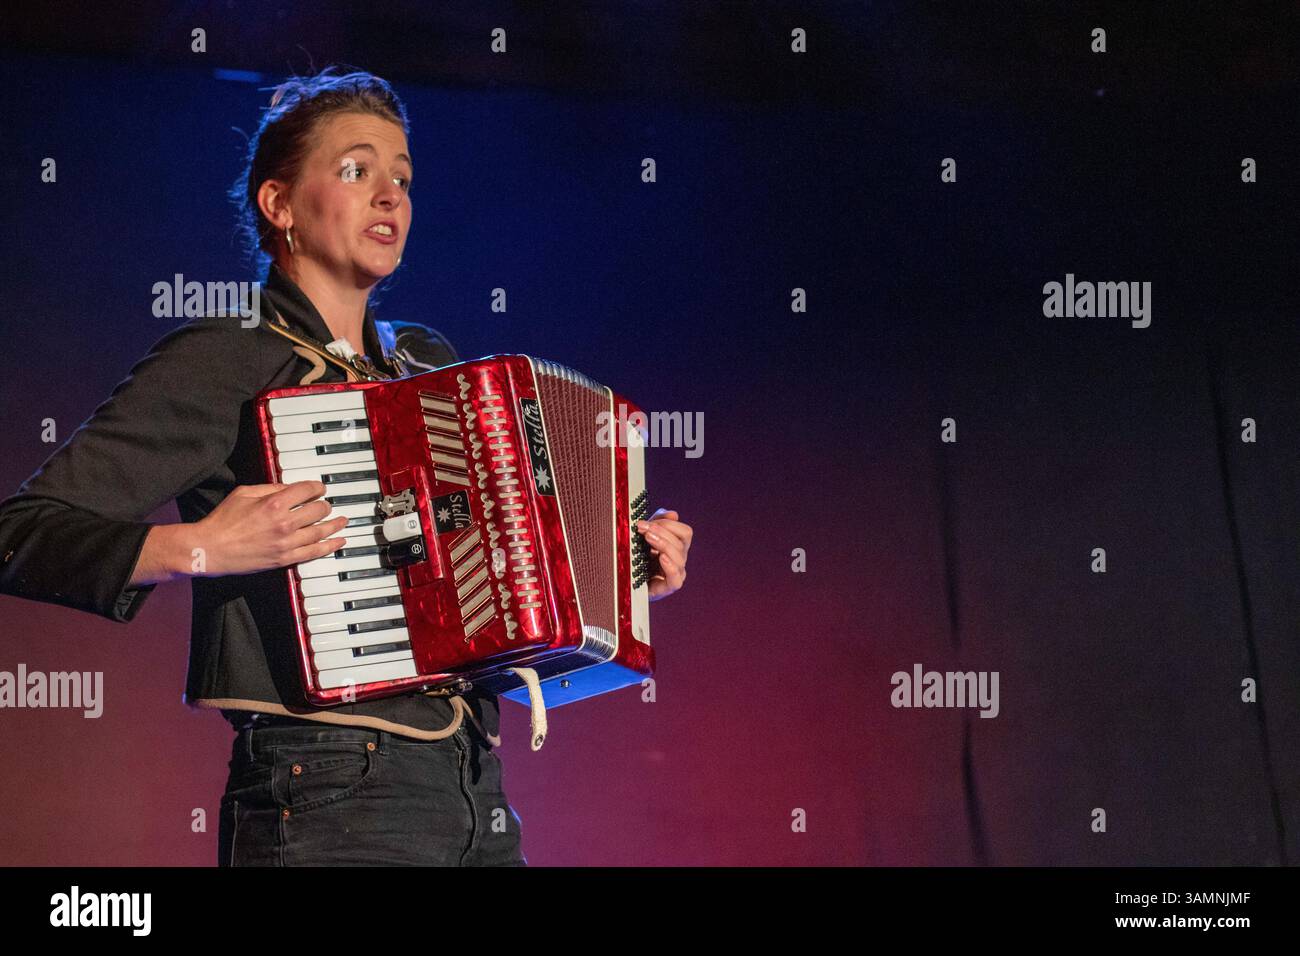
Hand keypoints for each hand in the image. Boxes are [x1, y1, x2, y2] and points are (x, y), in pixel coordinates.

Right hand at [187, 481, 348, 576]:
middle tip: (326, 505)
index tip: (319, 488)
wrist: (210, 549)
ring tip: (343, 521)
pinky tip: (338, 541)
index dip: (317, 488)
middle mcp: (284, 523)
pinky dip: (329, 546)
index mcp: (274, 503)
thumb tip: (290, 488)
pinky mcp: (284, 559)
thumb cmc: (223, 520)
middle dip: (324, 505)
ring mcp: (286, 543)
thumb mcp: (244, 493)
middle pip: (318, 511)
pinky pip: (314, 552)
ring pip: (320, 532)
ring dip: (334, 525)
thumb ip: (270, 488)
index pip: (307, 491)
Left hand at [636, 508, 691, 601]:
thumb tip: (673, 514)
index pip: (685, 532)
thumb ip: (658, 522)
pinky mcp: (669, 586)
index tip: (647, 522)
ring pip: (679, 557)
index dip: (669, 524)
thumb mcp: (646, 537)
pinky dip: (670, 566)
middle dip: (660, 531)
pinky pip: (676, 577)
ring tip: (648, 538)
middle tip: (642, 527)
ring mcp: (676, 573)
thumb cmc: (641, 559)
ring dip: (663, 544)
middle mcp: (679, 559)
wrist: (630, 583)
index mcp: (678, 546)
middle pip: (680, 542)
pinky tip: (661, 557)